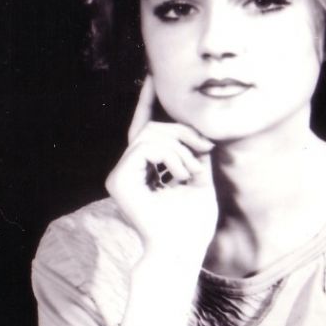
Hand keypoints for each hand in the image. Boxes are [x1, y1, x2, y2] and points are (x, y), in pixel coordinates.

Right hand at [106, 77, 217, 258]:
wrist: (183, 250)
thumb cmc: (193, 224)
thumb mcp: (202, 180)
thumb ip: (195, 153)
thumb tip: (198, 128)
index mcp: (146, 171)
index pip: (146, 129)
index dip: (148, 101)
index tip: (152, 75)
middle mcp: (129, 171)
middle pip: (151, 127)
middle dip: (182, 130)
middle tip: (207, 146)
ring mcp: (121, 175)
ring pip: (150, 135)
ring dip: (180, 148)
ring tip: (193, 172)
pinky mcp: (118, 180)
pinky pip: (145, 147)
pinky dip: (171, 157)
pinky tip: (182, 176)